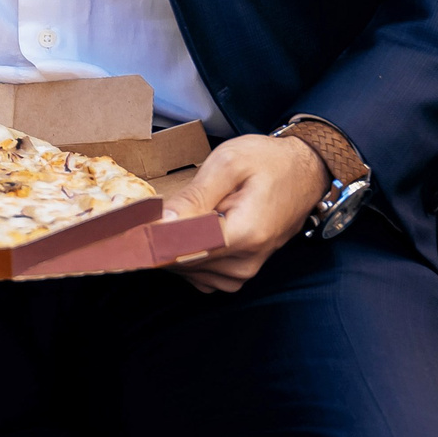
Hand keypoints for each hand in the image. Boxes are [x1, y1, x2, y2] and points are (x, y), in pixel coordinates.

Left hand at [158, 132, 328, 293]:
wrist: (304, 171)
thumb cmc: (268, 162)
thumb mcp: (228, 164)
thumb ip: (195, 196)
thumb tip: (161, 223)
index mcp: (245, 234)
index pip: (184, 250)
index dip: (152, 239)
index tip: (132, 225)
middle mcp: (246, 261)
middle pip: (183, 262)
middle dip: (159, 240)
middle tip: (146, 214)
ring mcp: (246, 270)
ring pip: (190, 272)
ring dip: (172, 249)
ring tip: (174, 216)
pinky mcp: (241, 271)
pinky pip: (203, 275)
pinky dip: (188, 257)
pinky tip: (187, 232)